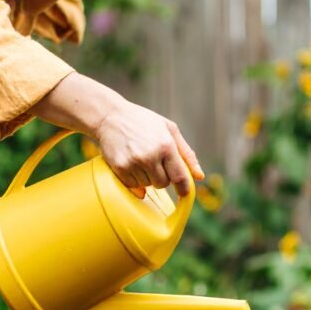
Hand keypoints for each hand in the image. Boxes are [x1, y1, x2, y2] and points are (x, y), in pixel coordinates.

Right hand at [31, 72, 203, 196]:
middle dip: (162, 177)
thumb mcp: (169, 130)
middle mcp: (150, 156)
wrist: (110, 116)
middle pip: (164, 184)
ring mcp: (134, 163)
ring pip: (148, 186)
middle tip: (155, 163)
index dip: (184, 188)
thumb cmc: (143, 122)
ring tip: (141, 159)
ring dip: (147, 178)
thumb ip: (187, 154)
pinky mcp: (120, 168)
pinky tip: (132, 164)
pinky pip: (133, 186)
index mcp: (166, 145)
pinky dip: (135, 180)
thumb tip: (200, 177)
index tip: (184, 193)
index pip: (180, 177)